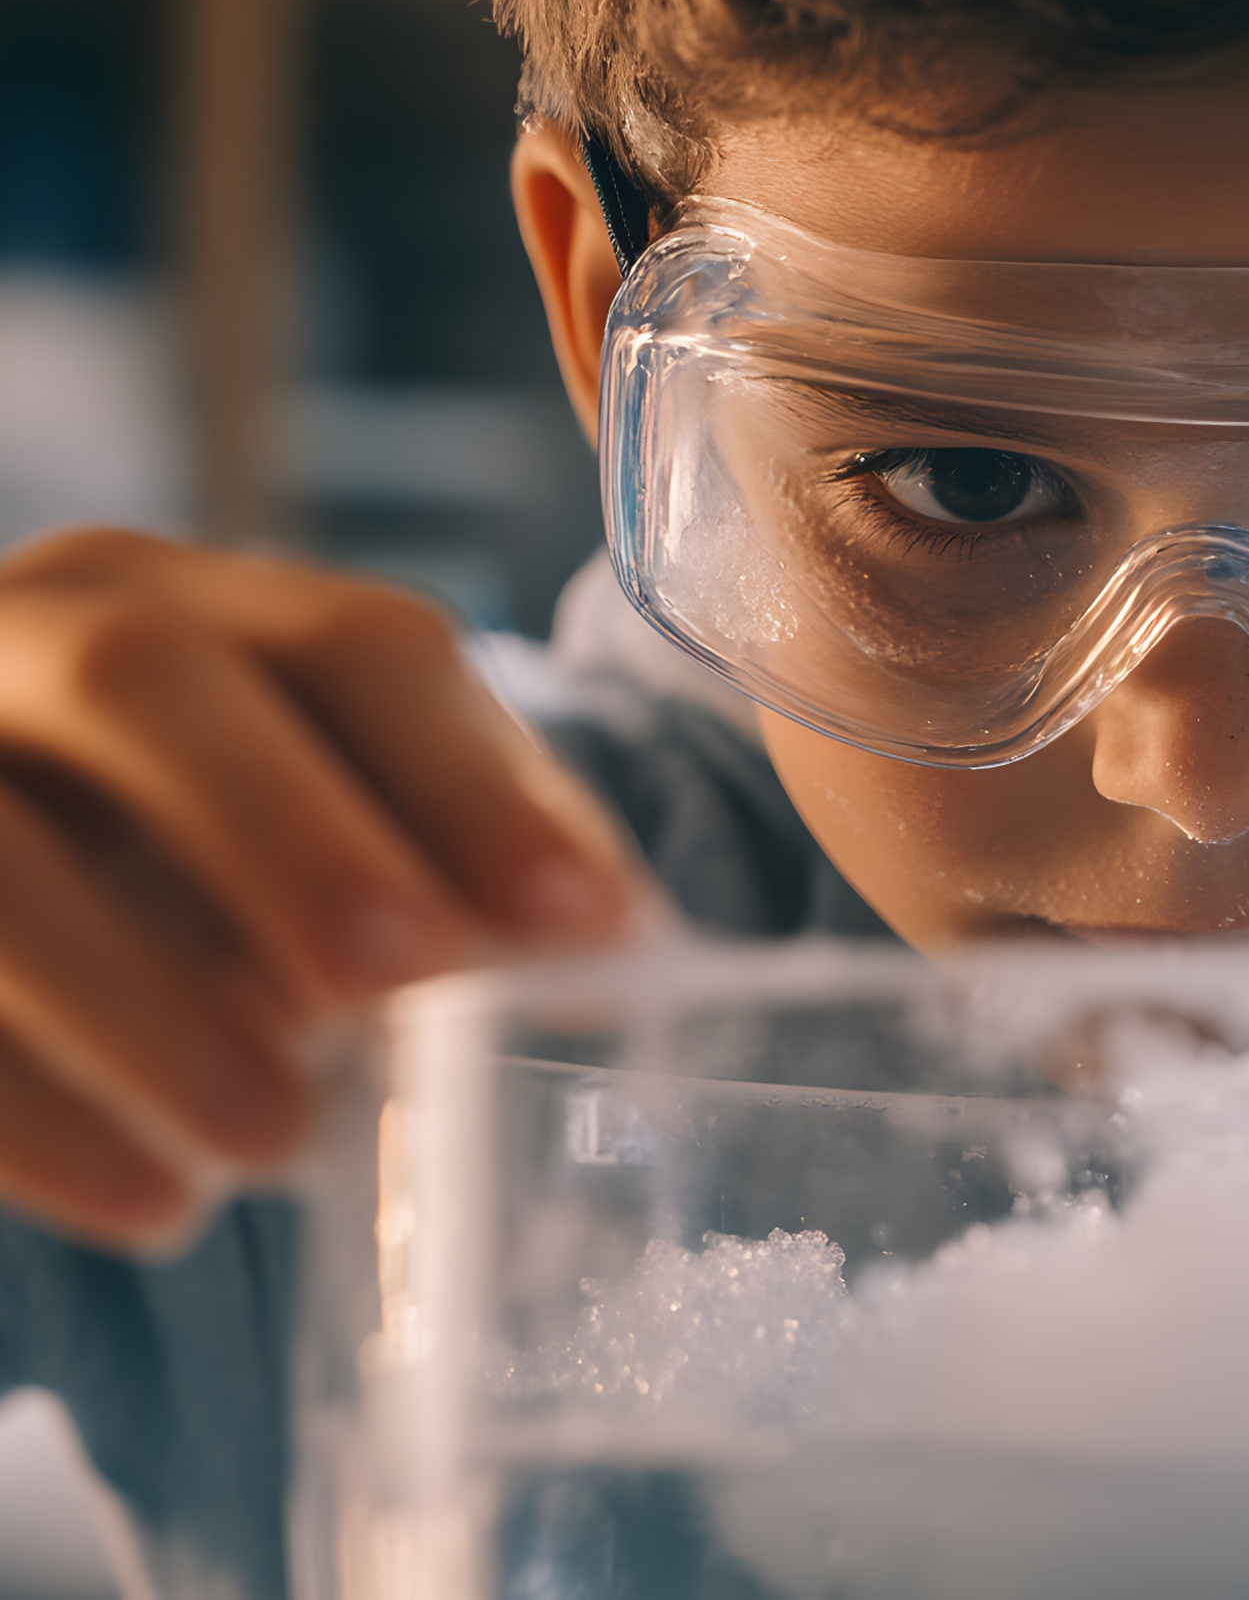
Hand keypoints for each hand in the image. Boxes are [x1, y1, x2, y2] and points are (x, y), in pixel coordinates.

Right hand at [0, 530, 633, 1246]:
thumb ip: (446, 861)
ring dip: (152, 1006)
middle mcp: (39, 636)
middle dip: (297, 835)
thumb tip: (626, 951)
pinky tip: (154, 1207)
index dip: (477, 780)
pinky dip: (40, 1118)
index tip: (586, 922)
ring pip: (3, 852)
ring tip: (277, 1139)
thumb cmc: (192, 856)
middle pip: (160, 684)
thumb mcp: (313, 822)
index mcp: (204, 600)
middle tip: (404, 981)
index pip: (358, 644)